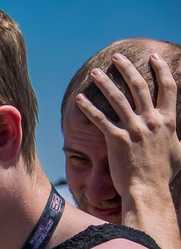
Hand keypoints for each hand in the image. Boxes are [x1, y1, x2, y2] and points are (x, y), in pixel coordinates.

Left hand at [75, 52, 180, 215]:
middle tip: (116, 57)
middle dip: (127, 69)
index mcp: (168, 121)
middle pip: (139, 86)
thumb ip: (177, 136)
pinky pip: (100, 119)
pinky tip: (79, 99)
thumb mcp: (179, 151)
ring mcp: (134, 130)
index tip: (153, 57)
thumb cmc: (162, 175)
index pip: (167, 87)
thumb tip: (178, 132)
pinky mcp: (117, 140)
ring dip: (104, 82)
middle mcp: (152, 121)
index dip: (160, 70)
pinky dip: (89, 108)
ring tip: (94, 72)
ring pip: (118, 98)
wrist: (148, 191)